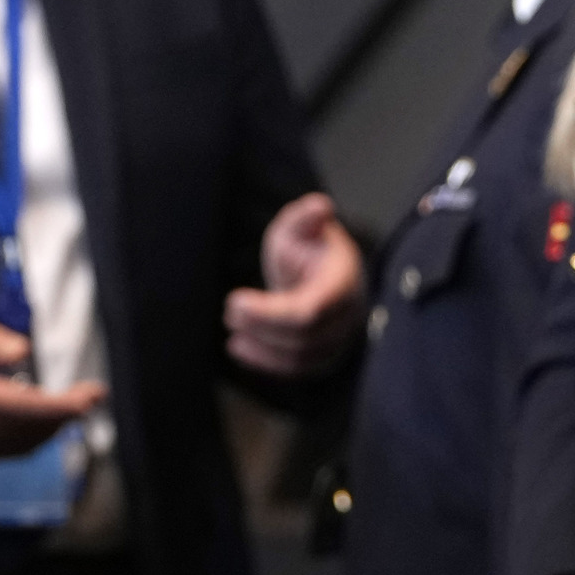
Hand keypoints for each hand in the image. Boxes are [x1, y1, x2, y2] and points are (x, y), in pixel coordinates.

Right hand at [0, 317, 103, 459]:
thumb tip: (23, 351)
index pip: (28, 408)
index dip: (65, 405)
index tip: (93, 395)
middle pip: (34, 428)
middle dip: (67, 412)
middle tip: (92, 393)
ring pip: (27, 442)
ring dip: (54, 424)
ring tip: (74, 402)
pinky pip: (13, 449)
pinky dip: (36, 434)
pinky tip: (44, 417)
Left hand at [225, 192, 363, 375]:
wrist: (323, 274)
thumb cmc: (310, 248)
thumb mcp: (302, 226)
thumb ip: (306, 218)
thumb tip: (320, 206)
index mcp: (342, 283)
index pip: (310, 310)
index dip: (270, 312)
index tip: (235, 299)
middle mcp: (345, 316)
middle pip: (302, 336)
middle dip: (261, 325)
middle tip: (230, 309)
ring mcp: (336, 340)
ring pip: (298, 357)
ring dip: (259, 346)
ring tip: (231, 326)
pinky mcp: (322, 356)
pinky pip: (294, 369)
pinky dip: (263, 362)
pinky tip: (237, 346)